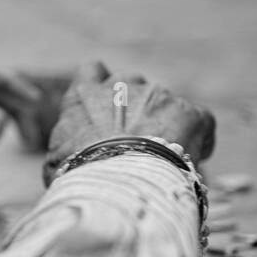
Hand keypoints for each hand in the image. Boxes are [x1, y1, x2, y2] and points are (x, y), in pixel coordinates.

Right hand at [44, 61, 215, 179]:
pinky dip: (197, 138)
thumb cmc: (79, 179)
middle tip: (136, 139)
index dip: (100, 86)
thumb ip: (64, 151)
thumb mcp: (57, 163)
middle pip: (131, 83)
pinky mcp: (188, 113)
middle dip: (134, 105)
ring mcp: (156, 96)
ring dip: (164, 122)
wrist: (115, 185)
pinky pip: (199, 120)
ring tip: (164, 156)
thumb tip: (63, 163)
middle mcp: (120, 87)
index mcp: (83, 97)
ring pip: (165, 103)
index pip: (91, 71)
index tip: (105, 106)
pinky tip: (190, 161)